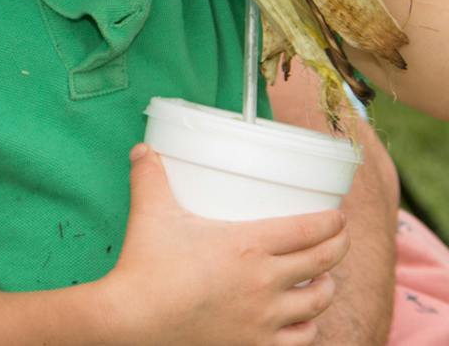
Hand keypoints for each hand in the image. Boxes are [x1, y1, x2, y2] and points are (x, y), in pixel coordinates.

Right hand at [98, 144, 346, 345]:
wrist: (135, 320)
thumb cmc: (145, 265)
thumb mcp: (150, 213)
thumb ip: (149, 177)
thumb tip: (144, 148)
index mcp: (248, 245)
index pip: (308, 229)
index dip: (331, 221)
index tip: (337, 216)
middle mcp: (266, 281)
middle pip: (323, 261)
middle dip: (339, 246)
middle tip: (340, 238)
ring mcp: (264, 317)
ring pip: (318, 301)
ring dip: (328, 286)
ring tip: (325, 278)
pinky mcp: (256, 343)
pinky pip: (301, 338)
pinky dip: (310, 326)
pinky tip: (306, 319)